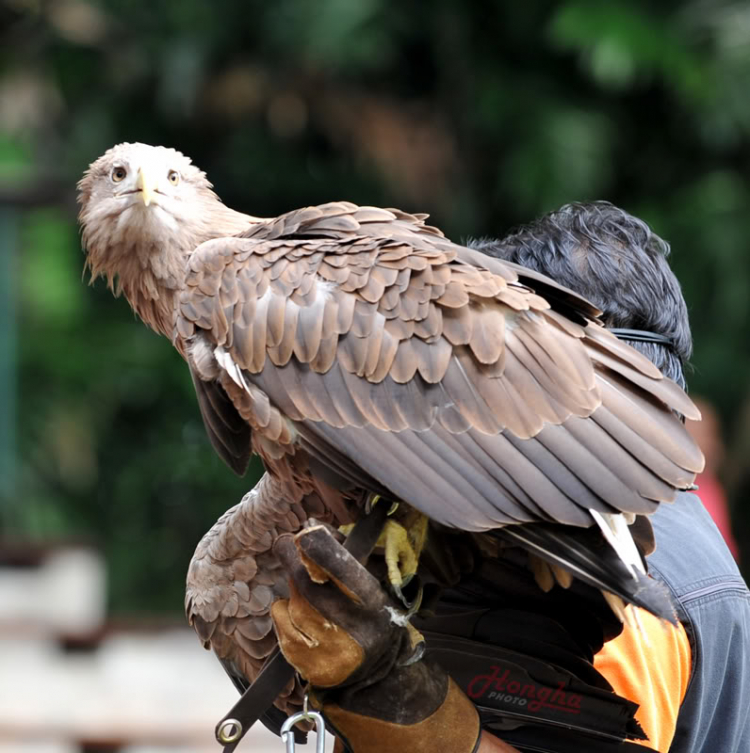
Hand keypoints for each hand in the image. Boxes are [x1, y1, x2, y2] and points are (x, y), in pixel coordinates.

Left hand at [270, 524, 480, 752]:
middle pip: (307, 581)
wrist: (374, 677)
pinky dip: (284, 609)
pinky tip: (300, 614)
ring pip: (292, 597)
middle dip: (294, 558)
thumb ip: (345, 558)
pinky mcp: (301, 658)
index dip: (320, 548)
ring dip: (294, 585)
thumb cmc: (371, 618)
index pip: (341, 568)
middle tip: (289, 544)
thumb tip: (312, 529)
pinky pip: (281, 616)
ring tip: (308, 591)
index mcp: (371, 602)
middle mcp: (348, 625)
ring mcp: (322, 644)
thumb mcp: (373, 586)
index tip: (307, 532)